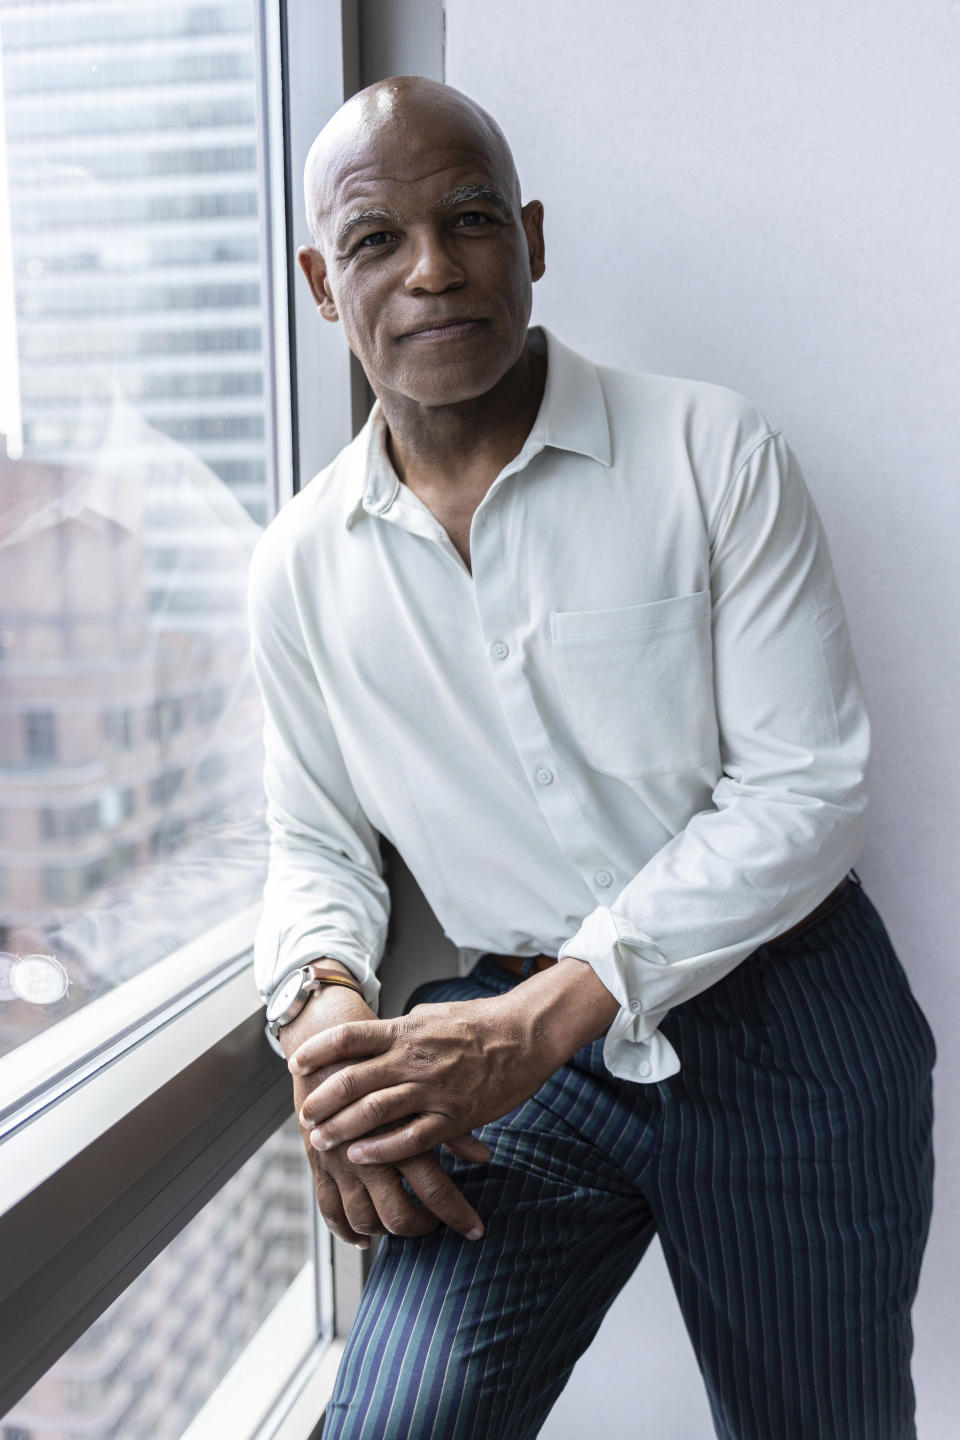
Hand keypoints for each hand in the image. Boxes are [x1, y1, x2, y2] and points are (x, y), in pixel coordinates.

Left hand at [279, 976, 488, 1244]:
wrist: (525, 1034)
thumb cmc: (479, 1023)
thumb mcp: (432, 1016)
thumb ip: (400, 1031)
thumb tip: (374, 1036)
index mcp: (405, 1031)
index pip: (349, 1038)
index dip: (318, 1051)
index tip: (296, 1064)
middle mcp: (413, 1059)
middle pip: (353, 1079)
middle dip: (321, 1099)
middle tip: (304, 1115)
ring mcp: (433, 1089)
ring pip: (374, 1111)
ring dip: (341, 1128)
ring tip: (320, 1140)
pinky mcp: (454, 1116)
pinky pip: (411, 1138)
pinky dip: (381, 1149)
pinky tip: (361, 1156)